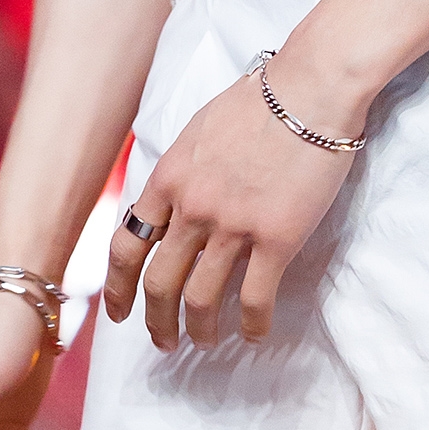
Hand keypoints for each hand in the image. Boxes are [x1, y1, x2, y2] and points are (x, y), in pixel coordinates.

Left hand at [104, 63, 360, 349]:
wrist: (310, 88)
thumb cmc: (260, 100)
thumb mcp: (199, 129)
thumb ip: (182, 170)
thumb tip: (172, 201)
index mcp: (169, 177)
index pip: (127, 244)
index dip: (118, 286)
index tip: (118, 312)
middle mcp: (193, 207)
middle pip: (159, 282)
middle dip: (156, 321)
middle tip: (163, 341)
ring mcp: (233, 225)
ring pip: (201, 299)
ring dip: (199, 330)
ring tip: (205, 341)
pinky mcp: (276, 238)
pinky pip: (255, 299)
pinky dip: (251, 325)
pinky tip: (254, 333)